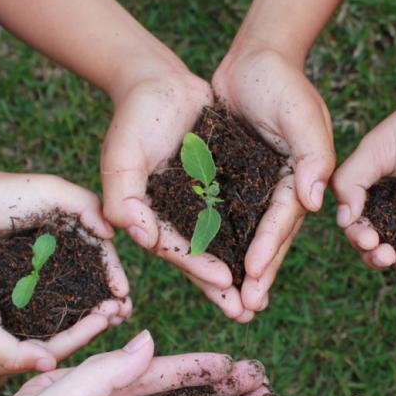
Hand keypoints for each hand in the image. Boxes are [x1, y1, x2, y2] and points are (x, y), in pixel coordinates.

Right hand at [0, 233, 126, 375]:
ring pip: (62, 321)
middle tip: (121, 306)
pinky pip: (51, 303)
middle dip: (93, 324)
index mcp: (6, 360)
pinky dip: (73, 295)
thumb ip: (10, 352)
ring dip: (88, 309)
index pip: (55, 351)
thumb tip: (49, 365)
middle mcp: (15, 346)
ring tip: (113, 296)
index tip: (109, 315)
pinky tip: (93, 282)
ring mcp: (16, 325)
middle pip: (64, 338)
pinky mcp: (16, 303)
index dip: (85, 334)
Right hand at [102, 69, 264, 322]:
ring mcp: (206, 205)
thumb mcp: (120, 158)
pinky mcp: (228, 187)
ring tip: (262, 300)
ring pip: (229, 245)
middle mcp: (182, 219)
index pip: (179, 250)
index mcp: (155, 219)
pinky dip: (258, 236)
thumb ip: (123, 199)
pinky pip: (246, 216)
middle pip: (206, 259)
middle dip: (224, 288)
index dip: (200, 267)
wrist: (160, 82)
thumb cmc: (133, 119)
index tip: (225, 282)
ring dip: (244, 272)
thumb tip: (144, 240)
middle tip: (248, 313)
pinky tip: (275, 255)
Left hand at [213, 48, 333, 312]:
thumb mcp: (303, 113)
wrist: (253, 59)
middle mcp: (281, 193)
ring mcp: (257, 191)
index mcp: (302, 182)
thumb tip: (316, 200)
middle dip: (257, 276)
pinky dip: (216, 242)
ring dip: (237, 270)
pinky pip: (223, 218)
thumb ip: (314, 155)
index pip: (284, 222)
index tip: (254, 276)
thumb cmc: (282, 82)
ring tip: (227, 304)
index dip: (270, 250)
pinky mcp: (233, 184)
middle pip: (267, 240)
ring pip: (244, 237)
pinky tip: (206, 267)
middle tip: (245, 310)